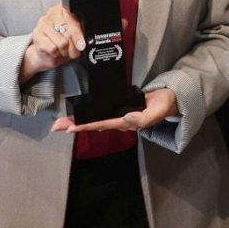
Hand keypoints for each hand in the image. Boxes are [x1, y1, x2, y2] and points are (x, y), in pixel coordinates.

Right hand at [21, 4, 84, 79]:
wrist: (47, 53)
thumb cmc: (63, 41)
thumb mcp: (75, 35)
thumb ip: (79, 34)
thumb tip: (81, 43)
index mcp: (64, 9)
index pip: (73, 19)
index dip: (78, 34)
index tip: (82, 45)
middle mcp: (52, 13)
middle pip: (68, 31)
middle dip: (73, 45)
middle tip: (75, 51)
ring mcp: (42, 24)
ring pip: (61, 42)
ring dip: (65, 51)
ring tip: (64, 50)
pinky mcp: (37, 36)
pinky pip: (52, 48)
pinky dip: (56, 53)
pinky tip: (54, 51)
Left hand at [51, 87, 178, 134]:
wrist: (172, 99)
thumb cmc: (165, 104)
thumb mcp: (159, 110)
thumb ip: (144, 117)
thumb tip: (125, 118)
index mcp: (128, 122)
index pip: (103, 123)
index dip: (86, 125)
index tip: (71, 127)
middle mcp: (121, 121)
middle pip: (94, 124)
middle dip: (75, 125)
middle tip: (56, 126)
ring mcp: (120, 116)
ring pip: (96, 120)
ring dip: (79, 121)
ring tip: (62, 123)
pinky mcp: (121, 109)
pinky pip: (102, 114)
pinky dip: (89, 115)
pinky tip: (80, 116)